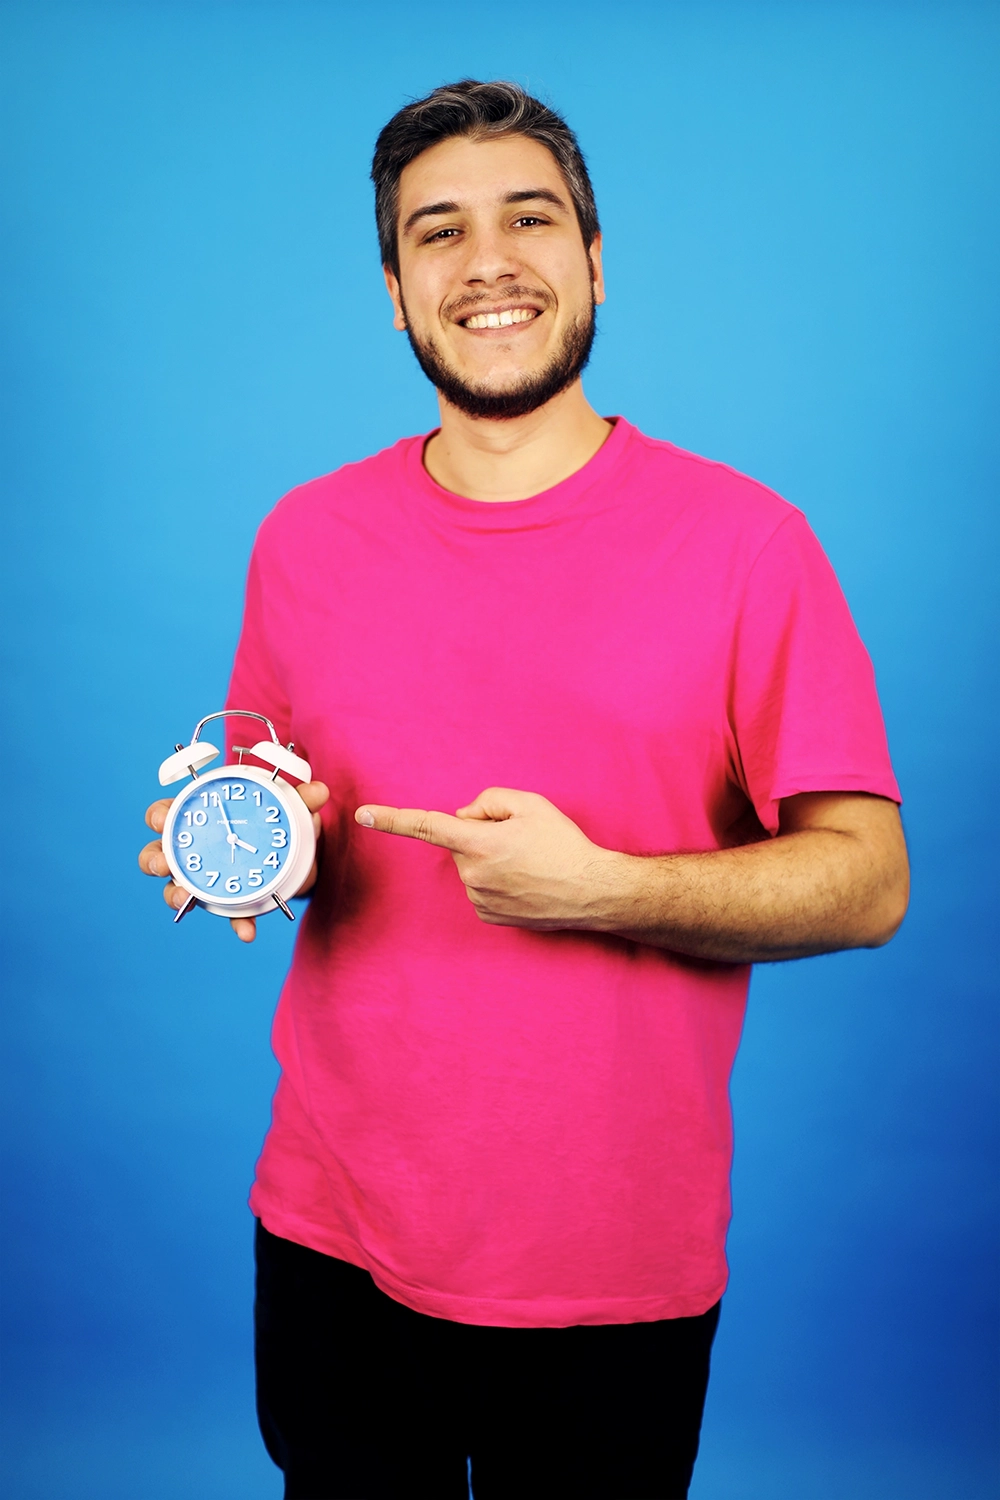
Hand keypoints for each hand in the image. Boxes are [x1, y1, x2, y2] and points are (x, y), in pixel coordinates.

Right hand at [139, 780, 330, 942]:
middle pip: (158, 852)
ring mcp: (203, 877)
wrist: (300, 855)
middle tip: (163, 864)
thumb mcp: (290, 807)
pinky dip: (235, 923)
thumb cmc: (277, 821)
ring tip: (185, 899)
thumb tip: (319, 792)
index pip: (167, 812)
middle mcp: (193, 848)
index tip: (161, 820)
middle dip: (154, 859)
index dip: (158, 816)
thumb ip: (301, 798)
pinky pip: (225, 914)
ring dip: (175, 894)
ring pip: (176, 887)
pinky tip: (246, 931)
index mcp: (199, 816)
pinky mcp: (226, 901)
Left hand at [354, 787, 619, 929]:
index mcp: (479, 842)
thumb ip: (489, 800)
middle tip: (521, 840)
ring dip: (491, 859)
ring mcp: (479, 899)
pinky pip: (482, 887)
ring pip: (471, 866)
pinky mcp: (489, 916)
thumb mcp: (531, 804)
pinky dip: (498, 881)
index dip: (392, 819)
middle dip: (481, 835)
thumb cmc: (564, 844)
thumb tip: (465, 816)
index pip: (427, 825)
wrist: (593, 891)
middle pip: (461, 842)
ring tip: (530, 863)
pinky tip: (526, 882)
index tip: (363, 815)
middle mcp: (472, 874)